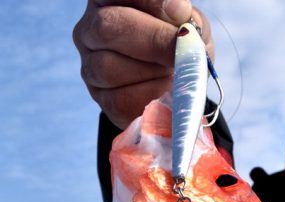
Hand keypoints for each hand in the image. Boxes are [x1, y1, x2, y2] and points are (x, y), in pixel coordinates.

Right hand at [73, 0, 213, 128]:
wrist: (176, 83)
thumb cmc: (177, 44)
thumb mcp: (187, 24)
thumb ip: (184, 18)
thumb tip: (179, 14)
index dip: (151, 2)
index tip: (181, 12)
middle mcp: (90, 29)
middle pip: (106, 28)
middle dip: (152, 40)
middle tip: (182, 52)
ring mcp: (90, 65)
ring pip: (108, 68)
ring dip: (151, 74)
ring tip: (174, 73)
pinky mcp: (101, 99)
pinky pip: (119, 101)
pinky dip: (149, 98)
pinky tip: (166, 92)